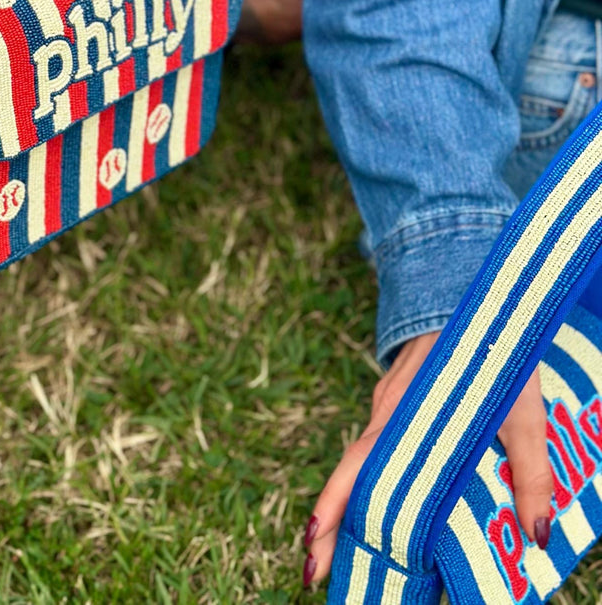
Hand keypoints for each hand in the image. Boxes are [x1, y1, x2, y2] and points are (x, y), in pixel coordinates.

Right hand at [303, 331, 553, 587]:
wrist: (468, 281)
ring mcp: (387, 402)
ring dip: (351, 503)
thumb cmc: (495, 345)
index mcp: (406, 413)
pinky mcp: (396, 397)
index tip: (313, 544)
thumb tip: (537, 538)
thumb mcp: (522, 408)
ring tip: (342, 552)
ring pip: (364, 460)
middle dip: (331, 523)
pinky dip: (372, 477)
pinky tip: (381, 502)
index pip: (360, 466)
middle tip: (314, 571)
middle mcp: (387, 410)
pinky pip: (378, 444)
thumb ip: (531, 470)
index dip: (334, 505)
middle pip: (351, 473)